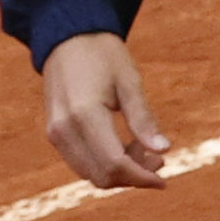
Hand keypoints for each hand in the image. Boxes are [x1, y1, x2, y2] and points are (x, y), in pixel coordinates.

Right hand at [41, 31, 169, 188]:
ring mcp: (55, 134)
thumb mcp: (130, 82)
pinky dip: (105, 163)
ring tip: (146, 149)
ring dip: (120, 171)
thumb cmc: (104, 56)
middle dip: (133, 176)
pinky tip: (127, 146)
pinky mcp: (55, 134)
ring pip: (89, 173)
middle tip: (160, 160)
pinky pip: (81, 162)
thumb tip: (164, 150)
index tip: (164, 180)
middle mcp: (63, 130)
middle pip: (100, 175)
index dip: (141, 177)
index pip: (114, 163)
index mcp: (84, 116)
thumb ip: (143, 119)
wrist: (68, 39)